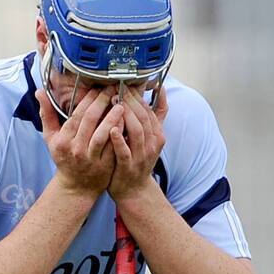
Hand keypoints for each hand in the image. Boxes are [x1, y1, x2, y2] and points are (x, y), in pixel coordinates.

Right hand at [36, 88, 123, 195]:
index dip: (89, 99)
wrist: (76, 187)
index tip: (99, 88)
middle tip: (113, 89)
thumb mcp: (51, 138)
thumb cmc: (64, 158)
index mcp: (62, 141)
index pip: (77, 114)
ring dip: (113, 116)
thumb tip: (39, 91)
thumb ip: (46, 114)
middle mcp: (76, 149)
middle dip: (102, 102)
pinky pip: (114, 145)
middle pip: (90, 120)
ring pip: (103, 133)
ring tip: (121, 103)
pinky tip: (126, 121)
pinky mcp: (105, 166)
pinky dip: (120, 132)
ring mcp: (91, 158)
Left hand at [108, 84, 167, 201]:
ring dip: (126, 116)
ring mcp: (141, 156)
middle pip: (143, 117)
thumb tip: (162, 89)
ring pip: (137, 131)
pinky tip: (111, 129)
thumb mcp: (151, 136)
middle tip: (116, 89)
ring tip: (113, 103)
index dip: (136, 96)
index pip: (148, 110)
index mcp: (157, 135)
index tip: (124, 84)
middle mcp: (152, 144)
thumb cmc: (138, 159)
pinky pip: (125, 151)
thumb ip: (157, 114)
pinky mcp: (129, 167)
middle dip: (130, 101)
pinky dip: (119, 140)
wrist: (134, 190)